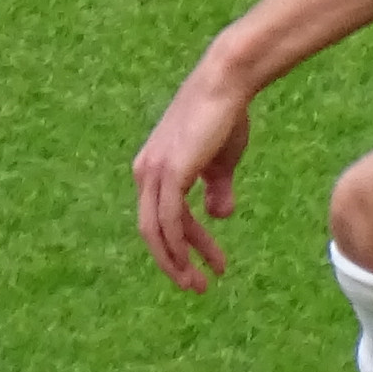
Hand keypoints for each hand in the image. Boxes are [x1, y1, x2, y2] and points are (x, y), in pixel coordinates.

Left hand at [132, 56, 262, 292]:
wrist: (226, 84)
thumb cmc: (224, 117)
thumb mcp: (220, 162)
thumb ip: (216, 188)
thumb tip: (219, 215)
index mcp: (152, 169)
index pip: (161, 218)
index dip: (184, 246)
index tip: (208, 266)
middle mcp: (146, 173)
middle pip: (152, 231)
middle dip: (173, 262)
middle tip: (196, 287)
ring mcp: (154, 172)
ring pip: (158, 231)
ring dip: (178, 261)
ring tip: (200, 283)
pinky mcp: (169, 172)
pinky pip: (169, 220)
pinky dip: (179, 245)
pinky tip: (195, 262)